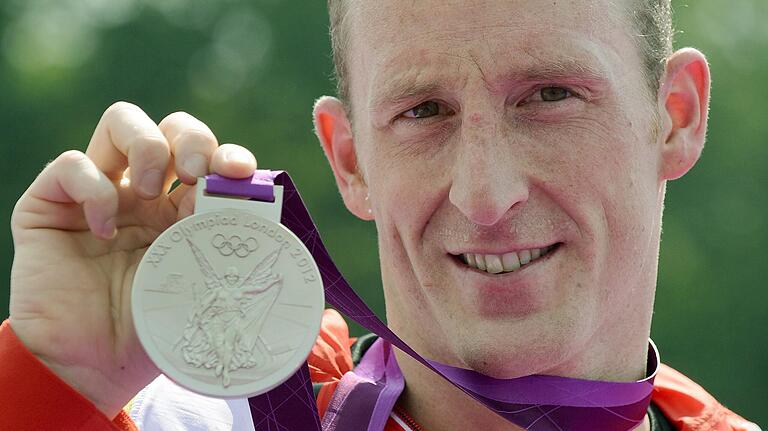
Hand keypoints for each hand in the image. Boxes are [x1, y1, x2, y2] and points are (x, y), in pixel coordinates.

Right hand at [8, 102, 257, 417]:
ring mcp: (98, 194)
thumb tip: (262, 198)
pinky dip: (93, 187)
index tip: (239, 171)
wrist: (96, 367)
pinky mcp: (50, 205)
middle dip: (191, 138)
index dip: (226, 154)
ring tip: (152, 195)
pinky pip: (70, 165)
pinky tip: (105, 229)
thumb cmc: (153, 329)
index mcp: (183, 210)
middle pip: (171, 128)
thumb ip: (225, 240)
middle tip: (195, 175)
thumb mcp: (203, 281)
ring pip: (121, 122)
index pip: (209, 158)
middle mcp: (143, 194)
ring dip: (147, 146)